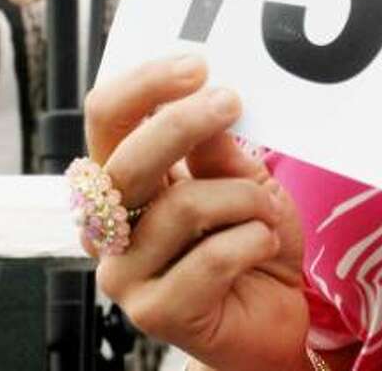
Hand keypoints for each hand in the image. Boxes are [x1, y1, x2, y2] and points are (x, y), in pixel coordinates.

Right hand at [85, 54, 311, 370]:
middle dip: (182, 124)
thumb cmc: (250, 237)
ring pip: (182, 207)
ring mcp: (125, 273)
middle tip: (230, 100)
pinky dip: (253, 240)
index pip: (107, 119)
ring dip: (243, 199)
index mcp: (125, 179)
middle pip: (126, 161)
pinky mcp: (153, 314)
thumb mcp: (243, 178)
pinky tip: (264, 245)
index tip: (196, 65)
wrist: (273, 315)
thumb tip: (209, 95)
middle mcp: (110, 226)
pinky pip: (212, 257)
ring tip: (266, 211)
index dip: (144, 85)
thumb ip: (218, 147)